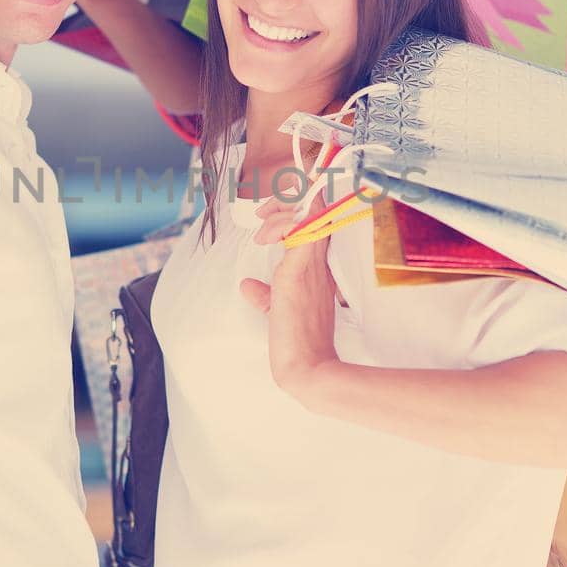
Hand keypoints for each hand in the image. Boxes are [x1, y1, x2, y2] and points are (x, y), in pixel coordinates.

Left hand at [241, 186, 339, 398]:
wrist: (307, 367)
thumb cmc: (297, 343)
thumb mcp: (278, 310)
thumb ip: (265, 294)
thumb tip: (247, 284)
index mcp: (317, 267)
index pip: (316, 221)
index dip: (299, 207)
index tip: (271, 213)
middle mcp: (318, 261)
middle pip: (315, 208)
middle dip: (289, 199)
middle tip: (264, 213)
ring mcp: (311, 264)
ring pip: (307, 212)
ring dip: (280, 210)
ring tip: (261, 228)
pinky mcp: (297, 272)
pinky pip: (296, 231)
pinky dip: (279, 224)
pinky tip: (264, 237)